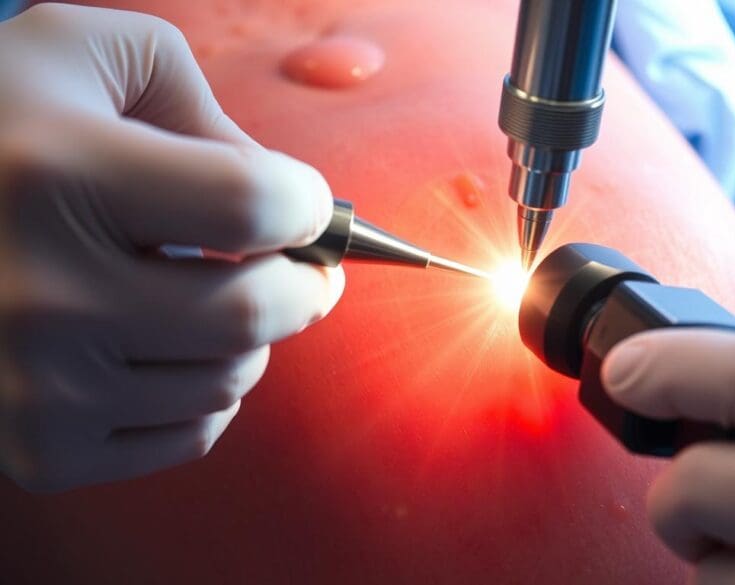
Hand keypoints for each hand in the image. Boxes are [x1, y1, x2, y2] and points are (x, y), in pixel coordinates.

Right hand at [0, 4, 341, 491]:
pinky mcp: (42, 451)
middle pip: (254, 310)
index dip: (304, 203)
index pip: (253, 203)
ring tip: (205, 295)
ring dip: (248, 335)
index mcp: (56, 176)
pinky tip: (166, 347)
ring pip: (231, 377)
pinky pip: (194, 433)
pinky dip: (205, 391)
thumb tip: (285, 201)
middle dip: (301, 282)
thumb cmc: (0, 129)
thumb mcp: (81, 56)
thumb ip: (195, 102)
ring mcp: (38, 388)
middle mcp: (43, 297)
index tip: (302, 204)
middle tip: (299, 265)